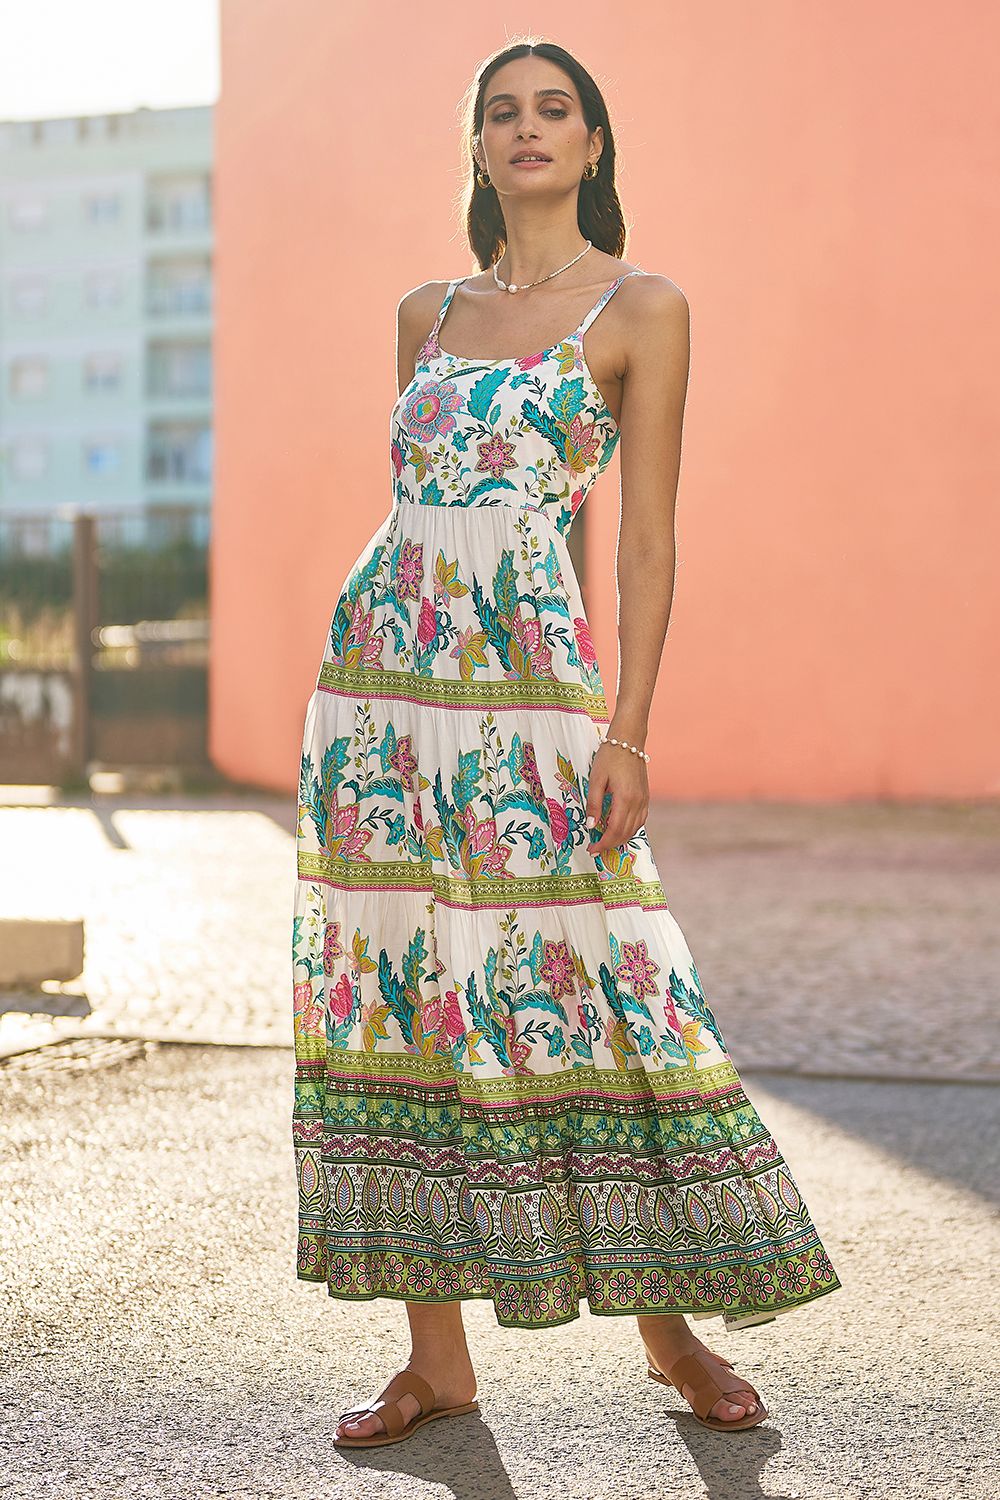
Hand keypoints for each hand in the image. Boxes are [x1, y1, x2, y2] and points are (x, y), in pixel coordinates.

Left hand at [585, 735, 648, 858]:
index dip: (603, 843)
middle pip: (625, 833)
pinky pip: (640, 820)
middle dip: (610, 845)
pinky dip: (630, 829)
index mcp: (625, 799)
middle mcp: (638, 803)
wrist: (628, 740)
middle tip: (596, 849)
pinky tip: (620, 829)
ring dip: (621, 839)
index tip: (592, 849)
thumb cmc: (609, 757)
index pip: (614, 830)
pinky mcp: (645, 797)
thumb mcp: (595, 779)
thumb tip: (590, 826)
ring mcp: (644, 800)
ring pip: (635, 829)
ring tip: (606, 842)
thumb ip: (593, 804)